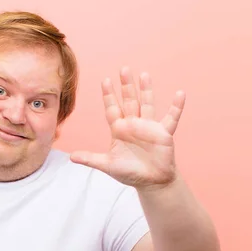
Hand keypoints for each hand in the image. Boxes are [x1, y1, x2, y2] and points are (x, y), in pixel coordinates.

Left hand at [70, 67, 185, 190]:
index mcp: (119, 129)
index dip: (109, 95)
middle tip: (124, 69)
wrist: (151, 182)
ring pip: (147, 104)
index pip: (112, 108)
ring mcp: (149, 127)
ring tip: (144, 75)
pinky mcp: (163, 133)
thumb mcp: (107, 165)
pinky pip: (171, 118)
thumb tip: (71, 157)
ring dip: (146, 90)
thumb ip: (91, 159)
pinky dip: (176, 107)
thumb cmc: (129, 172)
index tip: (105, 80)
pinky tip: (180, 94)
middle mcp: (133, 124)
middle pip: (129, 101)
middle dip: (126, 86)